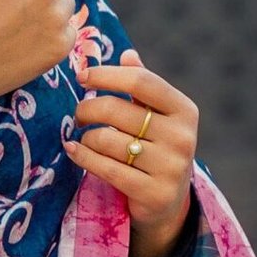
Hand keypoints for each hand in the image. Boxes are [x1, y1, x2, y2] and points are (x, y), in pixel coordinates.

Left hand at [66, 49, 197, 256]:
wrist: (169, 202)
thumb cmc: (156, 147)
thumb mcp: (157, 116)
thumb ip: (143, 86)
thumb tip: (126, 54)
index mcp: (184, 110)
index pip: (141, 81)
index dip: (106, 75)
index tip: (82, 76)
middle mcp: (182, 137)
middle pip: (117, 110)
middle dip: (88, 109)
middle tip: (78, 114)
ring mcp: (171, 167)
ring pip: (107, 140)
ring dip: (87, 137)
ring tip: (84, 138)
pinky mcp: (154, 193)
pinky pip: (106, 168)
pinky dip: (83, 156)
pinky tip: (73, 149)